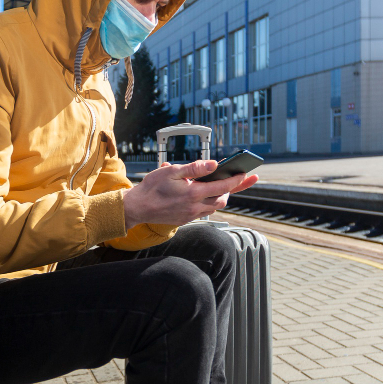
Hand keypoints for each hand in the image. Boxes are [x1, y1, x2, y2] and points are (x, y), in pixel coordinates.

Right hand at [122, 159, 258, 227]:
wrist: (138, 207)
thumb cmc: (152, 188)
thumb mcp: (171, 171)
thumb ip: (195, 168)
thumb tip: (214, 164)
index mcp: (193, 193)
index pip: (222, 186)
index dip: (236, 180)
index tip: (244, 173)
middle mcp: (195, 207)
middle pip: (222, 200)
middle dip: (231, 190)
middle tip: (238, 180)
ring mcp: (191, 215)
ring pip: (214, 207)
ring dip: (220, 197)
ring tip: (221, 186)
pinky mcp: (186, 219)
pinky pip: (204, 212)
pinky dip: (208, 202)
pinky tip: (204, 194)